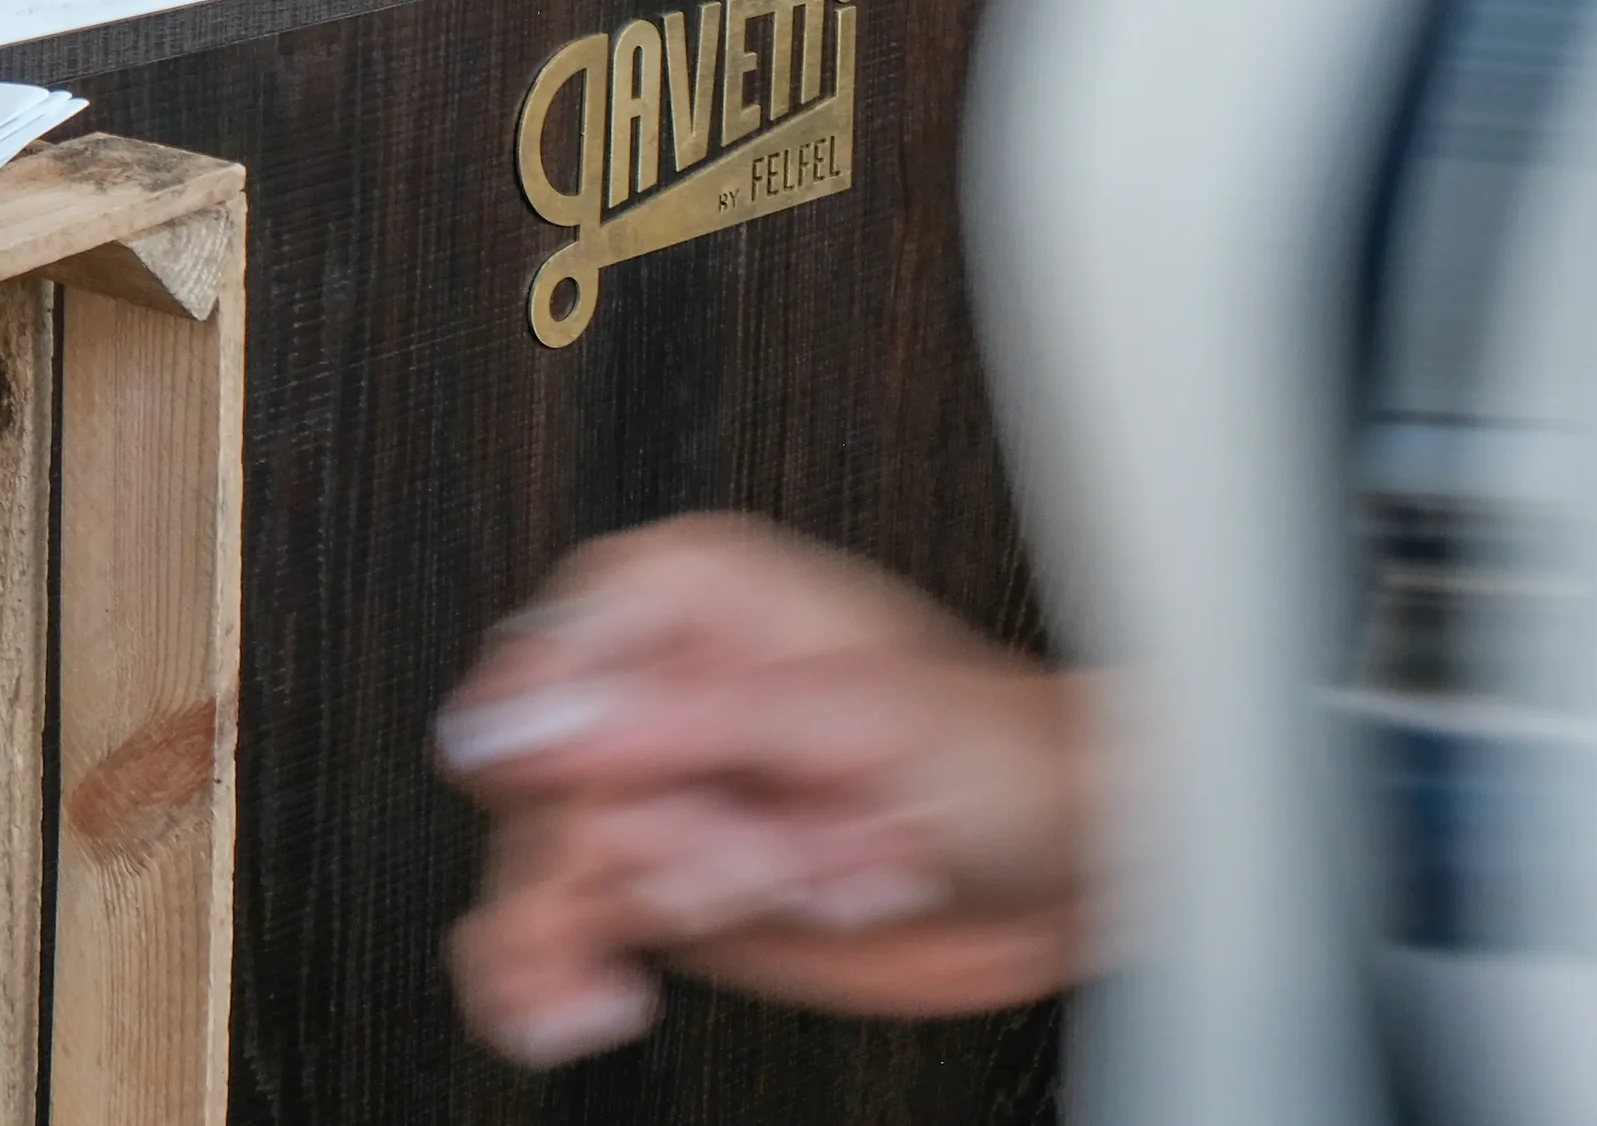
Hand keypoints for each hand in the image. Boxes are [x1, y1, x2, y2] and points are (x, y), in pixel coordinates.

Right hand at [435, 517, 1097, 1069]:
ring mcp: (661, 791)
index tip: (632, 813)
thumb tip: (535, 714)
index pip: (552, 654)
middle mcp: (657, 688)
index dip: (572, 747)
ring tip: (671, 951)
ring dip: (586, 931)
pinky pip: (556, 930)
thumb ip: (692, 720)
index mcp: (690, 596)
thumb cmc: (996, 752)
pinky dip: (549, 981)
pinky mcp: (669, 883)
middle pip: (543, 781)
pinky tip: (595, 1002)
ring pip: (534, 864)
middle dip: (641, 853)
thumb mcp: (855, 721)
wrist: (1061, 868)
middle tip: (758, 867)